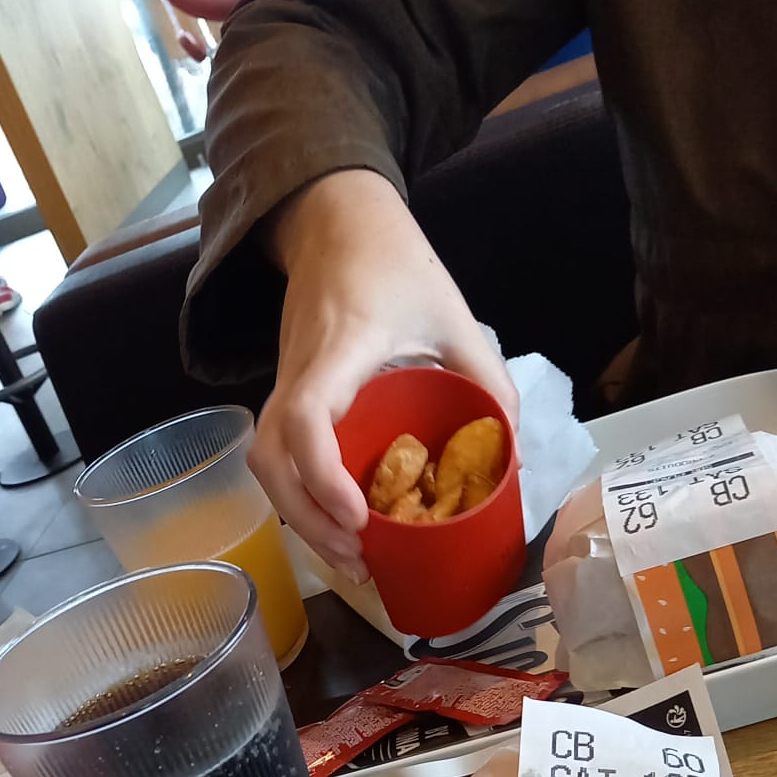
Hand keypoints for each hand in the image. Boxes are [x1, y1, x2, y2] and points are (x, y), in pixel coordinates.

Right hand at [252, 170, 519, 579]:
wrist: (335, 218)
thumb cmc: (395, 261)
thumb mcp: (454, 314)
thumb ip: (487, 378)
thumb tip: (510, 453)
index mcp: (340, 350)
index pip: (307, 419)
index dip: (323, 476)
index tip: (358, 517)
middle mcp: (299, 372)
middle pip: (271, 461)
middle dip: (308, 520)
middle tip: (359, 558)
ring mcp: (285, 382)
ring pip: (265, 464)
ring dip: (300, 515)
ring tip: (349, 554)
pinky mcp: (287, 390)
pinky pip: (278, 453)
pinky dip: (301, 494)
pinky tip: (338, 520)